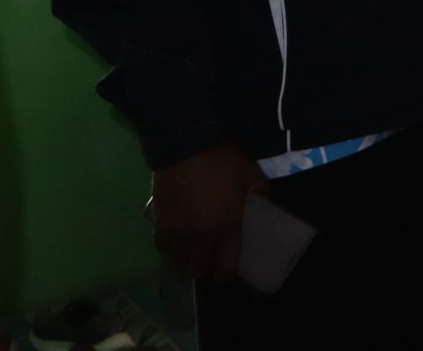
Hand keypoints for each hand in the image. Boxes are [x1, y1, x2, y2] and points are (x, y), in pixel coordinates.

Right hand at [151, 143, 267, 280]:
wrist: (185, 147)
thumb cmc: (222, 160)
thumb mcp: (251, 172)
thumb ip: (260, 191)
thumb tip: (262, 200)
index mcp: (226, 226)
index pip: (226, 264)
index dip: (226, 274)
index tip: (226, 273)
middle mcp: (201, 235)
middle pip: (198, 269)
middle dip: (205, 271)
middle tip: (209, 263)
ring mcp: (178, 231)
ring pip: (178, 262)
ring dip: (186, 262)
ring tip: (192, 255)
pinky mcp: (160, 222)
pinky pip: (163, 247)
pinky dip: (170, 250)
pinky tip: (176, 243)